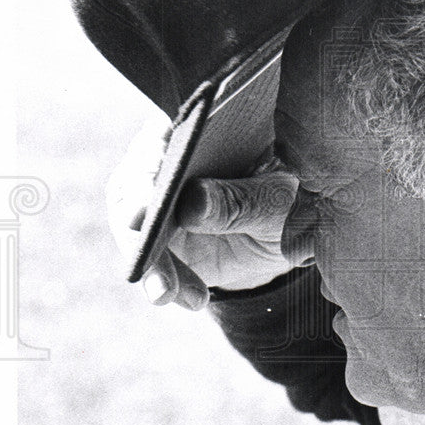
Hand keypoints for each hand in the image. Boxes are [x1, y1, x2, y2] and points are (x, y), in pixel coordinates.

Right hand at [107, 116, 298, 310]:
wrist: (290, 238)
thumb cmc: (291, 201)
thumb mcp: (279, 202)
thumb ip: (242, 201)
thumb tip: (193, 203)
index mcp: (204, 125)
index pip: (168, 130)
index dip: (153, 158)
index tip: (150, 189)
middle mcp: (168, 154)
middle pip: (136, 177)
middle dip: (137, 214)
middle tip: (142, 243)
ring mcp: (157, 195)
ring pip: (133, 223)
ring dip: (149, 261)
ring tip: (167, 292)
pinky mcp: (156, 234)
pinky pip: (148, 259)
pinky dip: (164, 281)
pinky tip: (192, 298)